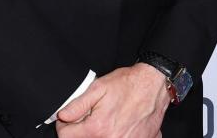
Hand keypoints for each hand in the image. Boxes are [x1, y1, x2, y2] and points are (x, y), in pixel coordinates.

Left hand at [54, 63, 168, 136]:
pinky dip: (115, 135)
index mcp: (98, 128)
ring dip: (97, 134)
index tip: (69, 119)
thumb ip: (78, 104)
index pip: (67, 136)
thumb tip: (63, 116)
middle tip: (89, 118)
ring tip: (105, 122)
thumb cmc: (128, 84)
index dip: (64, 125)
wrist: (154, 85)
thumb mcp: (98, 87)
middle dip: (82, 131)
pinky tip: (118, 127)